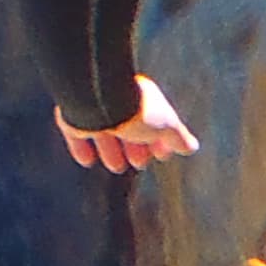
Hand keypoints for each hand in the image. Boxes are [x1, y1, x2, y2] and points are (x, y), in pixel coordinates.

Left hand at [57, 74, 199, 174]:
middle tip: (139, 163)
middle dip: (137, 148)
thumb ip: (179, 138)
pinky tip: (86, 161)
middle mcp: (119, 102)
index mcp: (144, 98)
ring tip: (116, 167)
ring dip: (112, 152)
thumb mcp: (168, 126)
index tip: (162, 156)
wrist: (100, 101)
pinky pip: (78, 136)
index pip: (156, 122)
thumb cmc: (137, 109)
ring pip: (105, 134)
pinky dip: (83, 149)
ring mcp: (96, 110)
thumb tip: (191, 147)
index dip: (161, 141)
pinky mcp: (74, 118)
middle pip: (130, 129)